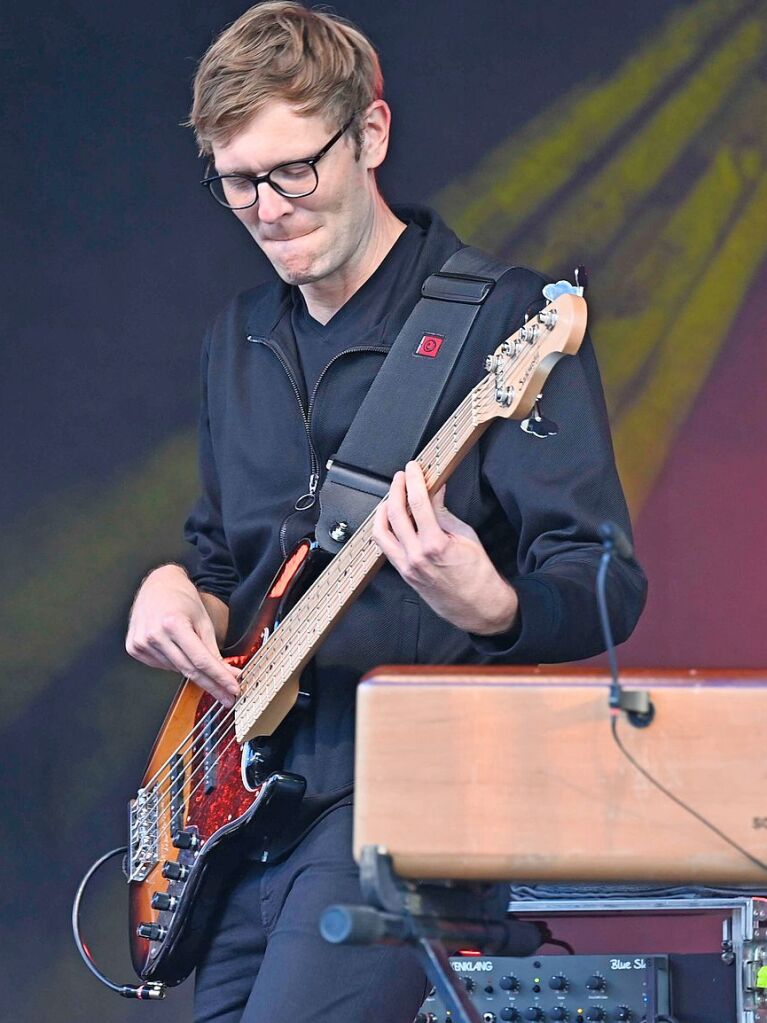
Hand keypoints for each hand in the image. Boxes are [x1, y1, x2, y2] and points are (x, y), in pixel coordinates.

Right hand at [126, 564, 239, 705]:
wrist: (158, 585)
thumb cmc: (182, 599)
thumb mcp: (203, 620)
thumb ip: (213, 650)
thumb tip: (227, 674)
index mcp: (173, 624)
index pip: (200, 660)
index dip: (219, 677)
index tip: (233, 689)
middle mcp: (154, 634)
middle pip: (188, 670)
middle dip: (211, 685)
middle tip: (228, 696)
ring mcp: (141, 642)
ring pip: (176, 669)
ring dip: (193, 671)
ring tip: (200, 661)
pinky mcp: (134, 648)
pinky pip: (162, 665)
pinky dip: (175, 663)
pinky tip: (178, 651)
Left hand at [372, 462, 518, 634]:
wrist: (478, 606)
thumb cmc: (477, 574)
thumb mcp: (466, 536)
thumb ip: (444, 513)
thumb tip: (434, 491)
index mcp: (434, 544)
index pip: (417, 503)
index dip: (413, 481)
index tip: (413, 469)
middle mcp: (416, 556)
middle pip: (395, 513)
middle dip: (396, 489)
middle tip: (401, 477)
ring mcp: (406, 566)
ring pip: (381, 532)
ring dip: (383, 510)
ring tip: (391, 497)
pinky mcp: (403, 573)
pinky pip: (385, 547)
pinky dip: (385, 529)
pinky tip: (391, 520)